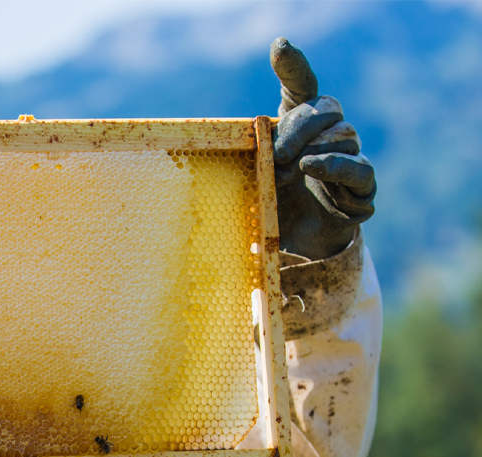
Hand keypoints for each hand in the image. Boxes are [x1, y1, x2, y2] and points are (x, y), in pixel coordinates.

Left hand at [271, 38, 375, 260]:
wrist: (290, 248)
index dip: (292, 66)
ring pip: (344, 137)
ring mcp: (348, 160)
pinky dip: (336, 169)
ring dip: (316, 152)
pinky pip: (359, 170)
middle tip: (278, 153)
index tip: (279, 47)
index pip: (301, 87)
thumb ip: (262, 153)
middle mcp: (328, 137)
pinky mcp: (361, 189)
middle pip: (328, 109)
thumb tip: (262, 128)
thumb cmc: (270, 206)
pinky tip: (314, 170)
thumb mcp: (256, 178)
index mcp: (298, 127)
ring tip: (294, 171)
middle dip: (302, 127)